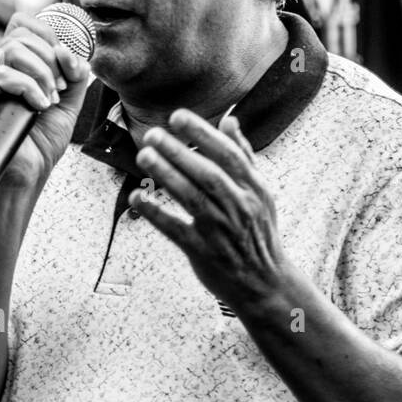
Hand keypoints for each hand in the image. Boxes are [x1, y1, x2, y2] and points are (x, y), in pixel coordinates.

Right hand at [0, 10, 90, 183]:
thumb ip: (75, 70)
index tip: (64, 64)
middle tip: (59, 89)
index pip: (22, 24)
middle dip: (50, 60)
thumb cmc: (43, 137)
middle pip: (20, 36)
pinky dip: (28, 87)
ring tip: (50, 99)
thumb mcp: (69, 97)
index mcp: (10, 62)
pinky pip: (2, 75)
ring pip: (12, 50)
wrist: (29, 171)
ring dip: (42, 74)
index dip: (48, 36)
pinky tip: (38, 106)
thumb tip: (67, 50)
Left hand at [130, 109, 287, 313]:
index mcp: (253, 188)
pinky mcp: (203, 253)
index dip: (202, 134)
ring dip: (166, 176)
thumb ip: (243, 155)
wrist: (266, 284)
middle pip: (208, 175)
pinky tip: (136, 198)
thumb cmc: (257, 231)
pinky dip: (156, 214)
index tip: (178, 116)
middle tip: (153, 134)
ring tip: (143, 156)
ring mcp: (221, 231)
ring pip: (193, 199)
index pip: (228, 155)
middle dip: (180, 152)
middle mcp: (239, 207)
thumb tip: (230, 119)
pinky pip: (176, 230)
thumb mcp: (260, 192)